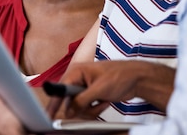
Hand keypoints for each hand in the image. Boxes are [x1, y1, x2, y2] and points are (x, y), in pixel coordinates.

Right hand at [47, 60, 174, 118]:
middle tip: (93, 104)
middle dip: (82, 108)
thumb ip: (81, 100)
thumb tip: (69, 111)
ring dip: (91, 109)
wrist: (137, 79)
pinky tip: (105, 102)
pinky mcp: (91, 96)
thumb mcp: (99, 89)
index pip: (60, 89)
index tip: (49, 115)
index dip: (55, 102)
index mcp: (77, 72)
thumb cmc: (121, 75)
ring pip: (78, 108)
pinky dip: (96, 109)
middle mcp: (78, 79)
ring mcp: (85, 88)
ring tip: (103, 101)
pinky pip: (86, 109)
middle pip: (69, 102)